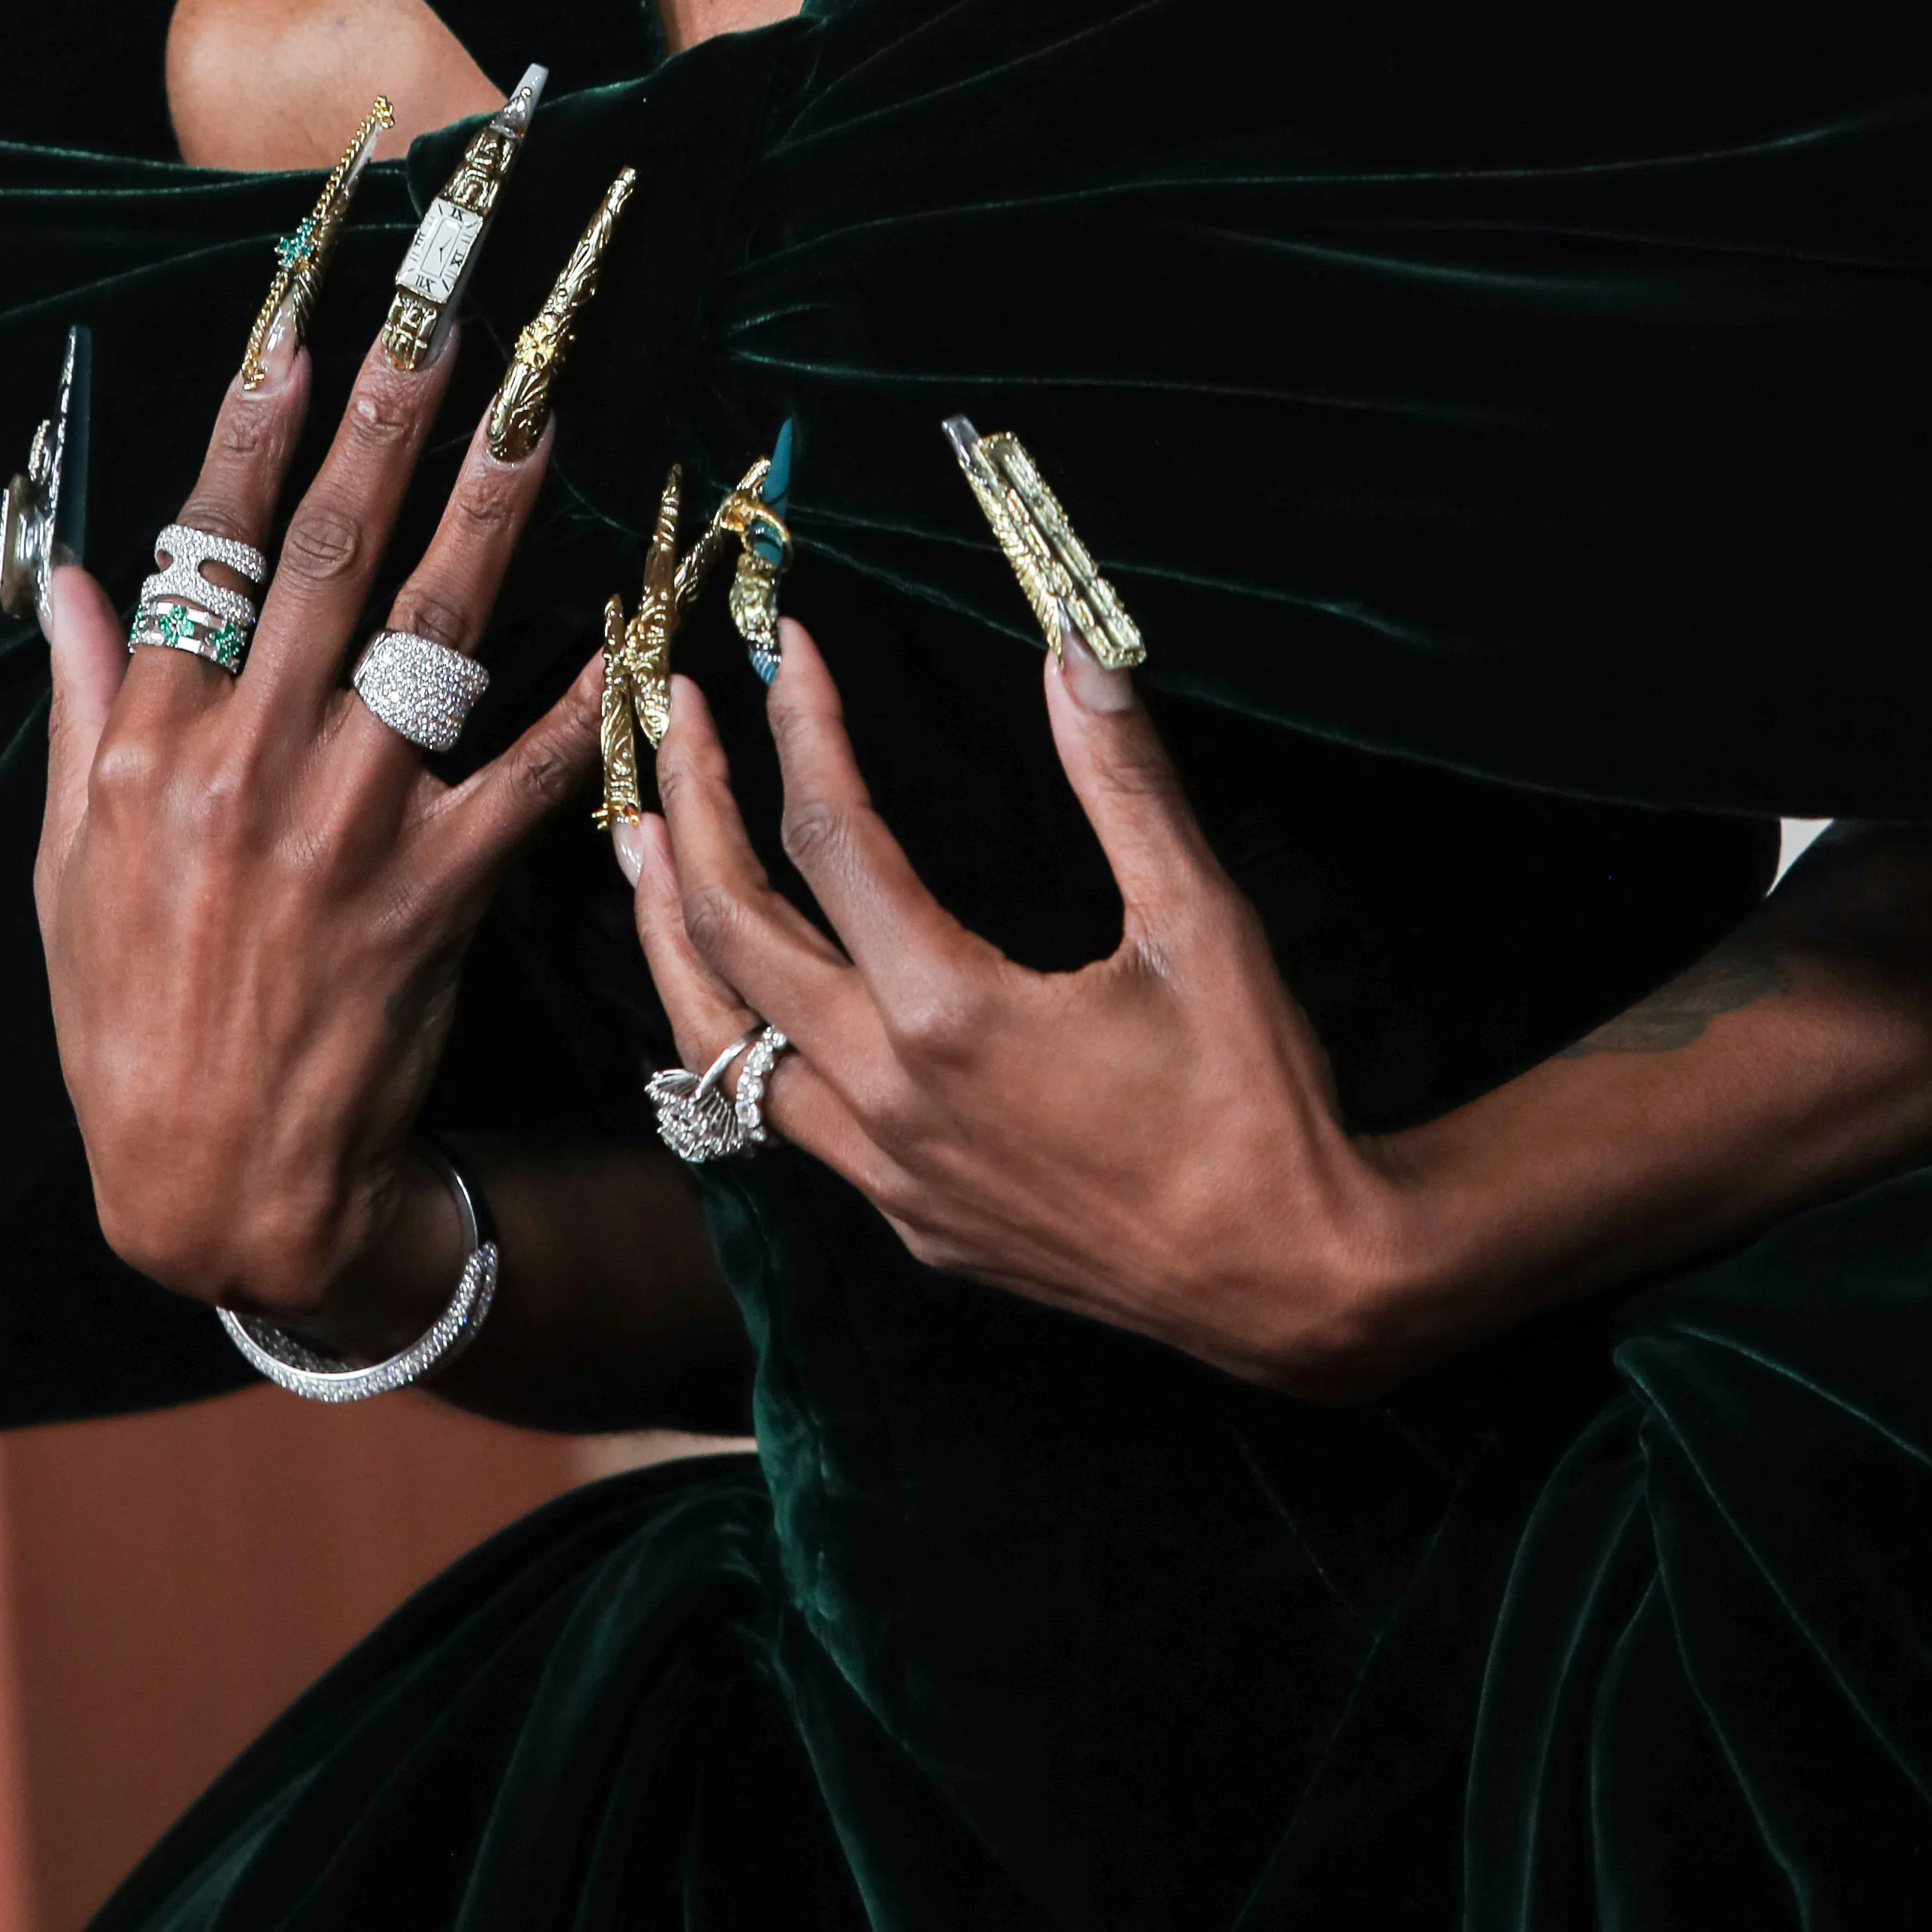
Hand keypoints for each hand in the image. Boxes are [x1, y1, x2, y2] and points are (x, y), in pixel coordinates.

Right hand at [36, 323, 601, 1347]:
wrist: (211, 1191)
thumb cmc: (128, 1020)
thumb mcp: (68, 864)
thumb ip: (85, 709)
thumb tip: (78, 582)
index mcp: (155, 746)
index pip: (209, 541)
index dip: (258, 420)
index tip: (303, 312)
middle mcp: (249, 766)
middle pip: (329, 550)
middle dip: (391, 414)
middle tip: (449, 304)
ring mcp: (348, 830)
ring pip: (433, 629)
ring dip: (495, 505)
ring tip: (545, 403)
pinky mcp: (435, 899)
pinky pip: (528, 775)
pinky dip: (587, 698)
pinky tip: (639, 619)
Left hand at [626, 623, 1415, 1397]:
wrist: (1294, 1285)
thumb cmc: (1255, 1097)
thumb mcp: (1201, 921)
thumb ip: (1124, 780)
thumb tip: (1074, 650)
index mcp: (951, 1016)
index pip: (832, 837)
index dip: (803, 726)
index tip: (788, 646)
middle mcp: (890, 1102)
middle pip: (735, 932)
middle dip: (691, 807)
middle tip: (673, 713)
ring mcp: (888, 1177)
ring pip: (719, 1046)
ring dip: (670, 932)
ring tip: (638, 840)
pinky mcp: (911, 1224)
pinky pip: (783, 1118)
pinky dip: (735, 1032)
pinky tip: (745, 989)